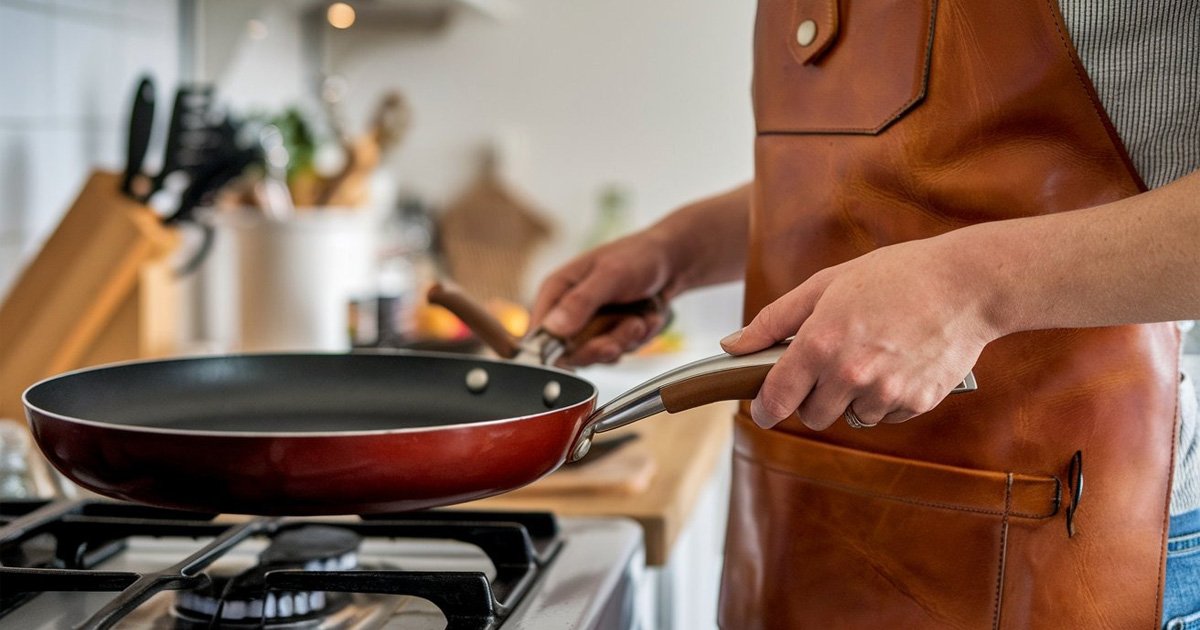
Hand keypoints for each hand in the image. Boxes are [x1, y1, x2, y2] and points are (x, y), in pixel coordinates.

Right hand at [531, 231, 677, 365]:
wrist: (672, 262)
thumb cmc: (639, 256)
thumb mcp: (611, 274)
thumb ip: (581, 301)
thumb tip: (552, 327)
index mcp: (556, 291)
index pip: (538, 333)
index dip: (554, 350)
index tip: (582, 350)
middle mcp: (568, 312)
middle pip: (569, 353)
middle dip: (601, 346)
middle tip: (625, 330)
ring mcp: (589, 327)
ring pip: (597, 356)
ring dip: (624, 340)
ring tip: (639, 318)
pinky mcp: (609, 336)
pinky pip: (618, 353)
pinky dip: (637, 339)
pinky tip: (646, 318)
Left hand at [721, 235, 998, 429]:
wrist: (966, 284)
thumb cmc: (894, 276)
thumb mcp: (824, 285)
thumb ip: (773, 320)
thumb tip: (732, 346)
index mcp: (820, 343)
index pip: (777, 399)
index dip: (765, 407)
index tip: (764, 408)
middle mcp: (850, 374)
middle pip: (812, 417)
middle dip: (813, 398)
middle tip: (828, 367)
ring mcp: (886, 392)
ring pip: (852, 417)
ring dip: (853, 397)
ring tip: (872, 356)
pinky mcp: (917, 402)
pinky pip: (887, 416)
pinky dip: (887, 398)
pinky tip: (899, 364)